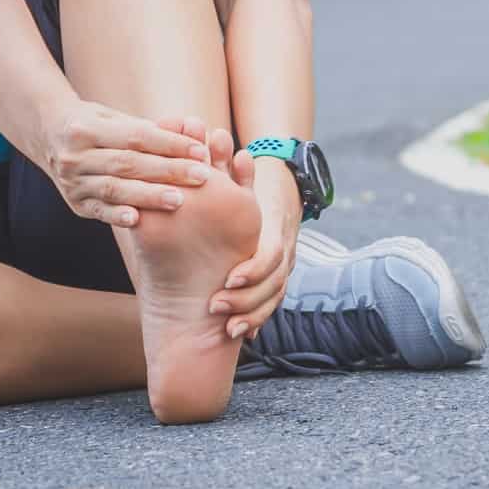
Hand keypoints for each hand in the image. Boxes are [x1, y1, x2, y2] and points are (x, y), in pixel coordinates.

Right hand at [43, 99, 212, 227]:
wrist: (48, 136)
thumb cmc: (96, 125)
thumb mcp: (114, 118)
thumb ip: (147, 129)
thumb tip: (190, 130)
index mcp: (87, 127)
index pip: (136, 136)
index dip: (170, 144)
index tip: (200, 151)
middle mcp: (75, 154)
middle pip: (128, 163)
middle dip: (168, 170)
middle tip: (201, 176)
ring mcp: (72, 181)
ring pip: (114, 188)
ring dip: (148, 195)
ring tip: (179, 200)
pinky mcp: (75, 203)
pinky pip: (99, 210)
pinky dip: (117, 215)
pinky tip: (137, 220)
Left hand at [208, 156, 301, 339]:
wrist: (284, 191)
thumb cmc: (247, 185)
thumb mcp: (239, 178)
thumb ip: (227, 170)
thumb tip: (203, 151)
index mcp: (274, 228)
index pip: (269, 256)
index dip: (250, 271)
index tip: (227, 281)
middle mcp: (285, 249)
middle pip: (273, 283)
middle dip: (247, 300)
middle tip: (217, 308)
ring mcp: (285, 266)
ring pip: (275, 298)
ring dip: (252, 316)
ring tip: (228, 329)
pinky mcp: (278, 279)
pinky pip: (272, 305)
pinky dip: (258, 321)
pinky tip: (242, 337)